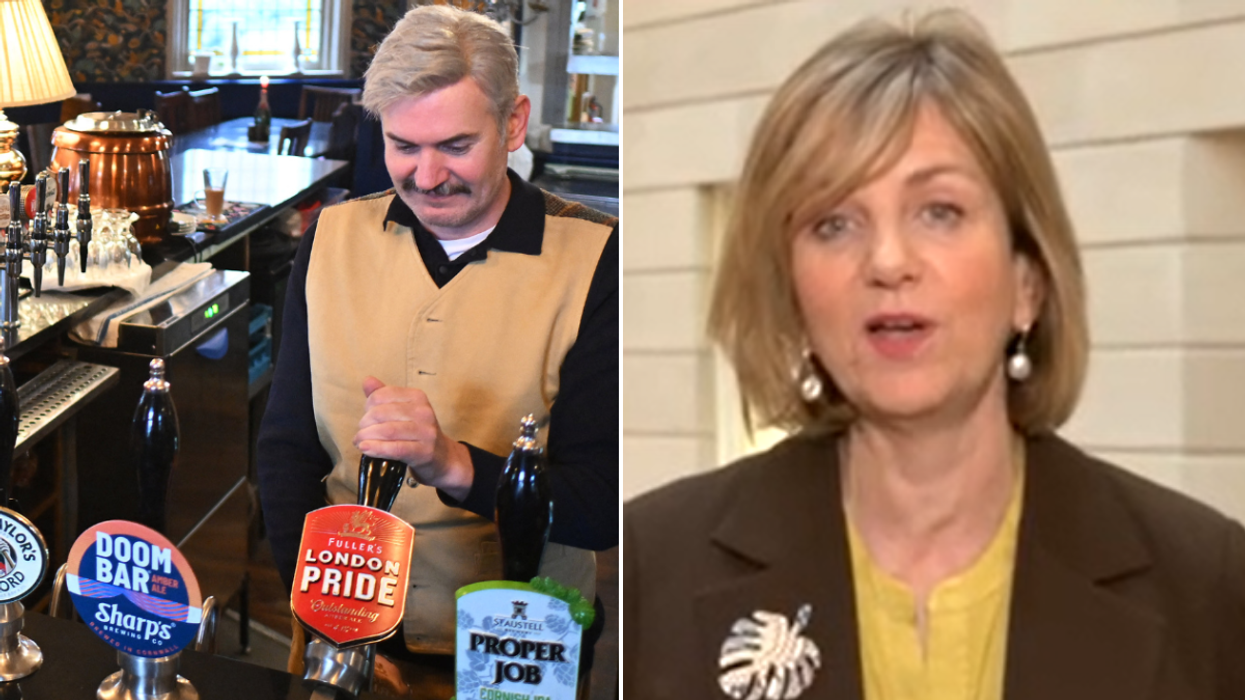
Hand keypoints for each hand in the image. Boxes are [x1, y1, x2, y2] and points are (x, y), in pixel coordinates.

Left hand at [353, 376, 473, 500]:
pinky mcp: (424, 451)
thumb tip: (367, 380)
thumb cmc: (416, 433)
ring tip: (360, 443)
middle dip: (364, 424)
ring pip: (386, 431)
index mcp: (417, 397)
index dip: (368, 406)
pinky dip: (376, 448)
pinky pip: (395, 448)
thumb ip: (383, 396)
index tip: (367, 418)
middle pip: (381, 413)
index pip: (382, 395)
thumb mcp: (402, 411)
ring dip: (366, 437)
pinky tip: (365, 449)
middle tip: (361, 434)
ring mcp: (426, 432)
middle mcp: (423, 411)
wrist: (442, 457)